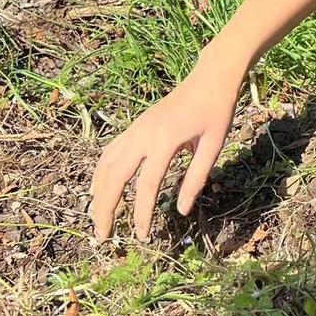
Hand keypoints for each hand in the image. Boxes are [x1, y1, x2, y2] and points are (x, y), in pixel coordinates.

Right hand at [89, 43, 247, 240]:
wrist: (211, 78)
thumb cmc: (217, 111)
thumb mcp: (213, 146)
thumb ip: (196, 178)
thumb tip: (181, 211)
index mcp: (165, 140)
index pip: (147, 186)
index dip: (142, 215)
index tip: (142, 237)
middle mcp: (143, 134)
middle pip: (115, 177)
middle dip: (106, 209)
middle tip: (104, 236)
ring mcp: (136, 128)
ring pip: (106, 164)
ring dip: (98, 192)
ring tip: (99, 218)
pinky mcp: (135, 126)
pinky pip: (110, 152)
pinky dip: (101, 173)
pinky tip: (100, 189)